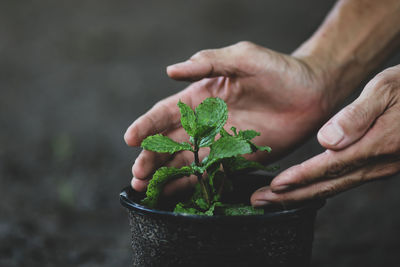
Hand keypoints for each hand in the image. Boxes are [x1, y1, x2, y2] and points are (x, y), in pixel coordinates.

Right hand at [124, 41, 331, 193]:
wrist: (313, 92)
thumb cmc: (278, 69)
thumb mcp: (242, 58)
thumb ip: (208, 62)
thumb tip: (170, 70)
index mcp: (201, 97)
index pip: (166, 112)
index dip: (146, 125)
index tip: (130, 139)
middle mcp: (205, 122)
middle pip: (169, 142)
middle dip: (151, 157)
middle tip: (137, 175)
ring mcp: (219, 142)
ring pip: (185, 161)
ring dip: (165, 175)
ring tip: (146, 189)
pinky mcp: (236, 158)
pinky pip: (209, 173)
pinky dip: (191, 184)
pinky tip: (175, 194)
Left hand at [252, 65, 399, 206]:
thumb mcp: (385, 89)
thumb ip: (357, 116)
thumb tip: (327, 141)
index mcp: (376, 144)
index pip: (328, 166)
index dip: (299, 178)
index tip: (273, 186)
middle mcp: (378, 163)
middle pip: (327, 186)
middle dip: (290, 196)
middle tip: (259, 202)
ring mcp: (380, 168)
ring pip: (334, 187)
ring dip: (301, 195)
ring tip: (273, 199)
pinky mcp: (378, 166)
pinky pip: (344, 181)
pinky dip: (319, 188)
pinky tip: (304, 189)